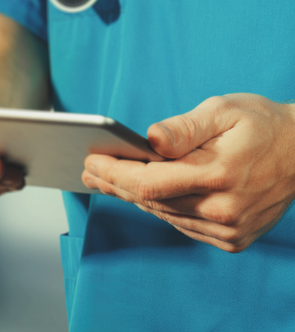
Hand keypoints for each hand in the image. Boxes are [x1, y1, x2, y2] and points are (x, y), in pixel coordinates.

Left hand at [82, 94, 294, 252]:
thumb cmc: (261, 125)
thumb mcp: (223, 111)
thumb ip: (183, 127)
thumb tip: (149, 140)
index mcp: (218, 175)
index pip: (147, 183)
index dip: (113, 174)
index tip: (90, 161)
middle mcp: (223, 209)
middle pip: (150, 200)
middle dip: (115, 183)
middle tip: (89, 170)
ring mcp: (229, 229)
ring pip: (164, 214)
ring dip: (134, 197)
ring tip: (106, 180)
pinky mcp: (232, 239)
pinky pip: (183, 224)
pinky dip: (162, 208)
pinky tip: (144, 194)